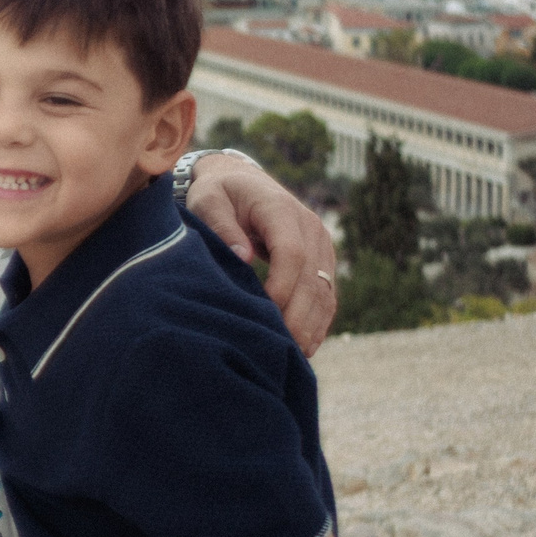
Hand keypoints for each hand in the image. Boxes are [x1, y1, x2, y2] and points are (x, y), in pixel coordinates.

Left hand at [185, 154, 337, 352]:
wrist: (241, 182)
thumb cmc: (219, 194)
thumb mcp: (208, 201)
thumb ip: (222, 226)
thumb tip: (243, 256)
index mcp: (281, 209)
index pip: (291, 252)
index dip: (282, 285)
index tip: (266, 311)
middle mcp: (310, 226)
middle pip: (312, 277)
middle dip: (298, 315)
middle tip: (282, 347)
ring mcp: (321, 244)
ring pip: (324, 290)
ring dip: (312, 323)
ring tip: (295, 354)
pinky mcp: (322, 259)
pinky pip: (327, 294)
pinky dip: (319, 320)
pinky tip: (306, 345)